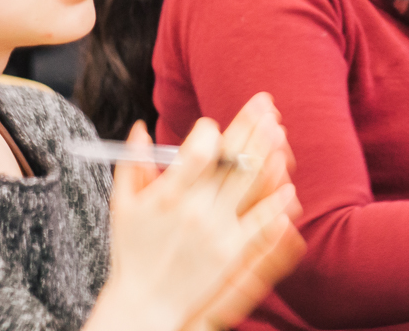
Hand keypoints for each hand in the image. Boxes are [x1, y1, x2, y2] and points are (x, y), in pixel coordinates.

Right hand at [91, 93, 304, 330]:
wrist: (146, 305)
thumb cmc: (132, 252)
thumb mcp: (122, 207)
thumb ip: (132, 165)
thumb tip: (142, 127)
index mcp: (168, 196)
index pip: (198, 151)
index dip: (209, 131)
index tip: (214, 124)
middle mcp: (196, 210)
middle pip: (232, 159)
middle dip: (250, 126)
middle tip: (265, 104)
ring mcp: (218, 231)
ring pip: (251, 182)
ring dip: (268, 151)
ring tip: (278, 129)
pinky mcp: (234, 252)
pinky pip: (262, 220)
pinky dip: (276, 199)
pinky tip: (286, 182)